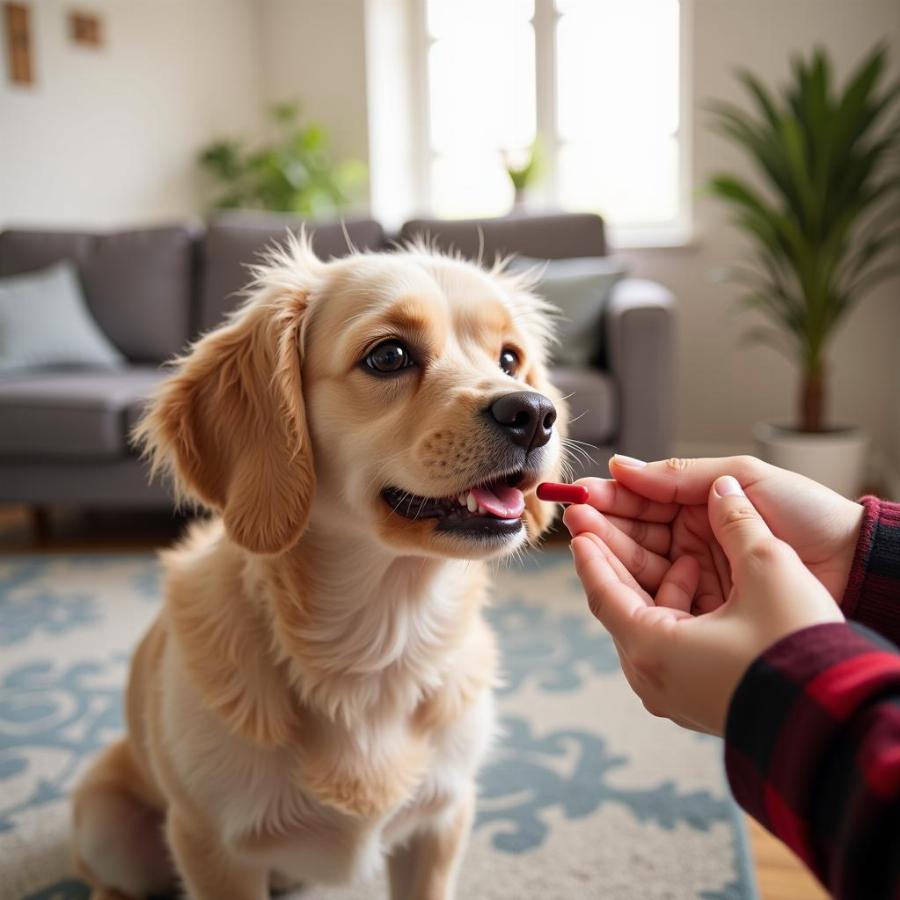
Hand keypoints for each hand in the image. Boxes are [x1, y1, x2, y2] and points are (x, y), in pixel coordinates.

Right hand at [563, 455, 863, 613]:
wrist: (857, 566)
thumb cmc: (809, 515)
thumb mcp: (742, 478)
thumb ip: (678, 476)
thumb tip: (622, 466)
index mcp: (703, 504)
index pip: (646, 499)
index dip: (612, 496)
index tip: (582, 495)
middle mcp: (696, 538)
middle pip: (638, 532)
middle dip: (605, 523)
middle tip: (575, 518)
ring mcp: (701, 574)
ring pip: (645, 564)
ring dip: (614, 552)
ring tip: (586, 542)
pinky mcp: (709, 608)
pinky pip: (666, 597)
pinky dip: (640, 588)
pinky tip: (619, 578)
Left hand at [570, 475, 843, 734]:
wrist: (838, 720)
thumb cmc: (797, 650)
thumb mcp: (768, 570)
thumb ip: (736, 523)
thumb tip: (723, 489)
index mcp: (652, 648)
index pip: (604, 593)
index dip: (592, 553)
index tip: (580, 526)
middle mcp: (651, 677)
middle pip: (620, 606)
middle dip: (615, 558)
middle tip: (602, 522)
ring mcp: (672, 692)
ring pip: (646, 623)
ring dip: (655, 581)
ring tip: (677, 550)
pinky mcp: (696, 697)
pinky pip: (669, 643)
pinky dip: (677, 606)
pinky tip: (699, 578)